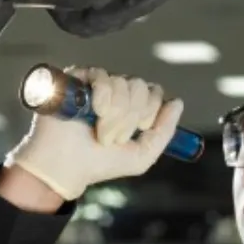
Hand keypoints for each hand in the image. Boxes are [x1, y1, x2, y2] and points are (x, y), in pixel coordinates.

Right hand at [4, 66, 184, 200]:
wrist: (66, 166)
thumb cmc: (99, 164)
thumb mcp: (142, 155)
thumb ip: (165, 131)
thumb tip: (177, 102)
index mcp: (130, 105)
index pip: (153, 91)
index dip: (150, 110)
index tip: (139, 130)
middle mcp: (114, 90)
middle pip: (140, 86)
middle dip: (130, 118)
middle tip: (112, 138)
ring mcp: (95, 83)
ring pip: (123, 83)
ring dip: (115, 116)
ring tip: (99, 132)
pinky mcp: (77, 78)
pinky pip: (103, 77)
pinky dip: (103, 98)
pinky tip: (94, 113)